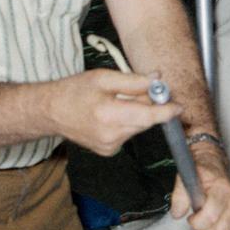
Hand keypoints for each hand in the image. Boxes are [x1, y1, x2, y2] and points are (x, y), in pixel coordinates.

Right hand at [49, 68, 177, 155]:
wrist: (50, 111)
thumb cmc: (74, 91)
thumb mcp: (104, 77)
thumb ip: (133, 81)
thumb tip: (158, 79)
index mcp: (109, 115)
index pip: (147, 117)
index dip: (166, 112)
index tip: (179, 106)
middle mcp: (110, 135)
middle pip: (145, 121)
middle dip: (150, 106)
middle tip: (145, 90)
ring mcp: (109, 146)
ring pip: (137, 127)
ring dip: (137, 114)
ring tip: (117, 102)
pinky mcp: (108, 151)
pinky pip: (128, 134)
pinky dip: (127, 122)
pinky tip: (111, 114)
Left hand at [168, 142, 229, 229]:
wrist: (213, 164)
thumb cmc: (202, 172)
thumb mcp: (185, 178)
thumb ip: (179, 196)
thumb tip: (177, 213)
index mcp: (222, 189)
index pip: (211, 216)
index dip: (197, 222)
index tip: (191, 218)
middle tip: (197, 224)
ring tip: (206, 229)